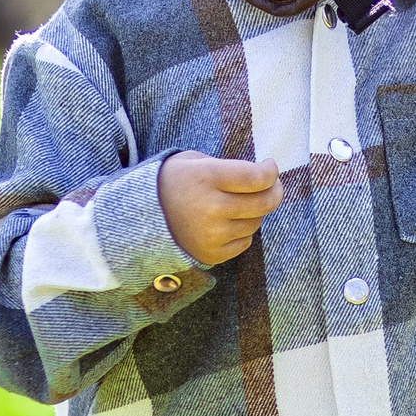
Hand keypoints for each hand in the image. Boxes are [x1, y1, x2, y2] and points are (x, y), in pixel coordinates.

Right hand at [158, 151, 282, 265]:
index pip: (256, 177)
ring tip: (240, 203)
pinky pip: (244, 242)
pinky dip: (242, 231)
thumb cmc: (175, 181)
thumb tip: (264, 176)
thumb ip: (229, 166)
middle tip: (272, 185)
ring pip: (255, 222)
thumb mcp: (196, 161)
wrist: (141, 216)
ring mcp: (211, 234)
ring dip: (255, 212)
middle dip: (274, 191)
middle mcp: (210, 207)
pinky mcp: (210, 254)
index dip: (271, 172)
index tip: (270, 167)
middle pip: (263, 202)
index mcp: (206, 177)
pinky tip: (228, 222)